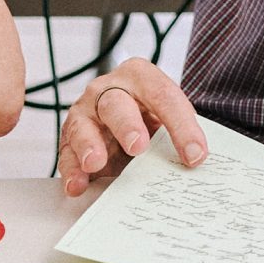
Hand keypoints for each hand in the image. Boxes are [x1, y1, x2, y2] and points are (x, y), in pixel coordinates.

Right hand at [58, 59, 207, 195]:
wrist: (129, 115)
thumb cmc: (150, 114)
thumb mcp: (169, 115)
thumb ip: (181, 133)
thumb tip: (196, 162)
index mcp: (140, 77)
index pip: (162, 95)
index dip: (180, 125)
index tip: (195, 155)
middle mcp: (108, 89)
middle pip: (115, 104)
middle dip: (126, 125)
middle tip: (137, 146)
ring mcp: (85, 112)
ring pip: (83, 125)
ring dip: (89, 145)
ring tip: (95, 162)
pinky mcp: (70, 136)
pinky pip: (67, 152)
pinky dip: (71, 170)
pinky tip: (77, 185)